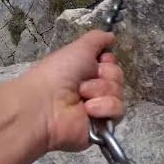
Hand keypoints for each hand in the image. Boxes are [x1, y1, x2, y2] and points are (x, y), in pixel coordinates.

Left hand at [24, 30, 124, 151]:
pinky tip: (87, 110)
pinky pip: (117, 111)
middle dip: (104, 76)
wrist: (45, 104)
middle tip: (82, 83)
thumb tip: (111, 35)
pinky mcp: (101, 127)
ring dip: (100, 91)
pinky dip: (103, 107)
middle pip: (118, 78)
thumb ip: (97, 39)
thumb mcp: (78, 48)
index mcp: (85, 72)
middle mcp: (91, 90)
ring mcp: (97, 109)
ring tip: (80, 96)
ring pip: (119, 94)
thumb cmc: (57, 73)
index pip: (112, 65)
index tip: (98, 62)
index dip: (107, 62)